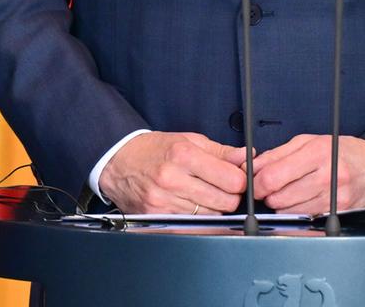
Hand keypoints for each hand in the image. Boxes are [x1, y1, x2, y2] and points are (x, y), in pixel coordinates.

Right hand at [99, 131, 247, 213]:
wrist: (117, 162)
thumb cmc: (152, 149)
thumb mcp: (186, 140)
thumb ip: (220, 151)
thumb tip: (247, 157)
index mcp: (182, 155)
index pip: (233, 180)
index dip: (239, 180)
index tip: (234, 177)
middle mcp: (173, 179)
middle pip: (226, 201)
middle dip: (229, 195)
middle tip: (218, 186)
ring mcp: (165, 201)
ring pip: (212, 216)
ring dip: (213, 207)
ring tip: (199, 193)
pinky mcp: (160, 218)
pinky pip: (194, 225)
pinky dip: (198, 218)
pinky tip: (190, 205)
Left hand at [253, 135, 364, 213]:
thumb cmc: (338, 151)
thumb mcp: (306, 142)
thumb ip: (276, 154)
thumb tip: (253, 166)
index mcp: (316, 154)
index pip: (274, 176)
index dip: (256, 182)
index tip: (252, 183)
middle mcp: (326, 177)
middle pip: (280, 197)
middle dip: (266, 195)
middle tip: (266, 188)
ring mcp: (333, 198)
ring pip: (291, 211)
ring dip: (280, 205)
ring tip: (283, 192)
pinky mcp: (338, 213)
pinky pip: (306, 218)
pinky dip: (296, 211)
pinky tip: (298, 200)